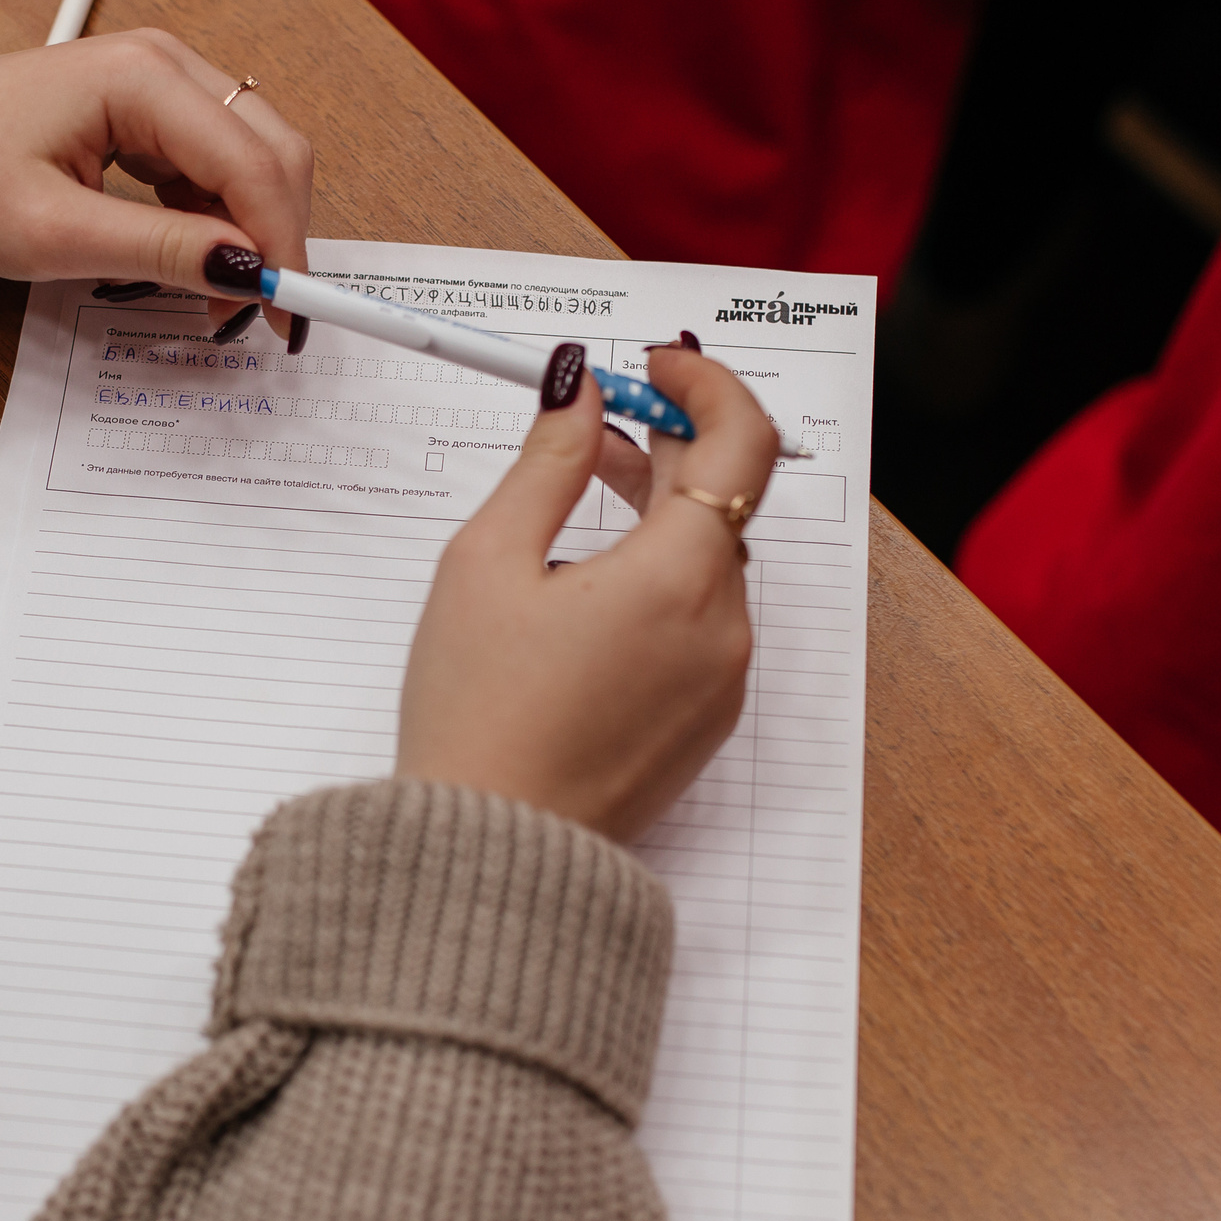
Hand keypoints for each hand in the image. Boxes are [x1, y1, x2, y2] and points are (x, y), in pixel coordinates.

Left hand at [0, 30, 312, 333]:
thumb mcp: (53, 234)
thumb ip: (161, 252)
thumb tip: (246, 272)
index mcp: (142, 77)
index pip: (254, 163)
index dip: (282, 246)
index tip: (288, 317)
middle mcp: (163, 63)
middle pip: (272, 150)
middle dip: (276, 238)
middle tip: (259, 316)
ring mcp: (159, 82)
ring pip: (252, 159)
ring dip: (249, 232)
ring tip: (211, 298)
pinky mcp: (149, 109)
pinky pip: (216, 164)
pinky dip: (219, 219)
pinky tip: (190, 263)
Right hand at [395, 348, 781, 841]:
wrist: (495, 854)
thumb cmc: (478, 716)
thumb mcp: (488, 561)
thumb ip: (547, 459)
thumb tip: (579, 390)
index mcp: (678, 579)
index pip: (743, 438)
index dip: (705, 383)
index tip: (655, 367)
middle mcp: (722, 627)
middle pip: (725, 499)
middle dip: (669, 446)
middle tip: (596, 426)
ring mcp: (723, 680)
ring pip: (711, 560)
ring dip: (662, 515)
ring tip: (579, 503)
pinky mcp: (707, 720)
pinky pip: (703, 620)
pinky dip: (664, 579)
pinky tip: (592, 586)